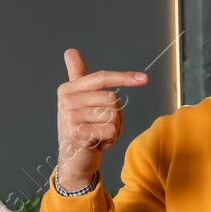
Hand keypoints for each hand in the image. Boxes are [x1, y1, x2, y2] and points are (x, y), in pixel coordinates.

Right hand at [56, 49, 146, 191]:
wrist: (73, 160)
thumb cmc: (80, 128)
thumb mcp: (78, 101)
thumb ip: (76, 75)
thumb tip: (70, 51)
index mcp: (67, 89)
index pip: (101, 77)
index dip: (124, 77)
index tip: (144, 79)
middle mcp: (66, 101)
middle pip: (112, 99)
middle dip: (115, 116)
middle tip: (100, 127)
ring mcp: (70, 117)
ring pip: (113, 115)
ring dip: (113, 129)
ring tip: (99, 136)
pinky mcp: (78, 133)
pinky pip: (111, 131)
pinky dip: (110, 141)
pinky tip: (98, 145)